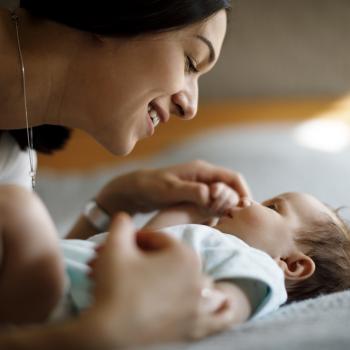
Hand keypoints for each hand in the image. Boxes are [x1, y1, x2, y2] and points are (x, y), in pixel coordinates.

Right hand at [86, 213, 233, 346]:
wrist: (108, 330)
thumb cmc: (113, 285)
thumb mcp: (114, 246)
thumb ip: (122, 225)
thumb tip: (123, 216)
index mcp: (184, 255)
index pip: (161, 240)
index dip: (140, 239)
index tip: (125, 245)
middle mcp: (198, 279)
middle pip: (180, 262)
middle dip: (158, 259)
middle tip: (135, 264)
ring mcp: (199, 306)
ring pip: (206, 288)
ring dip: (197, 283)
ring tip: (181, 283)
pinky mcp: (196, 329)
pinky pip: (220, 319)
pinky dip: (223, 311)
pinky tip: (222, 304)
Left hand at [96, 160, 251, 215]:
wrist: (137, 189)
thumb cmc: (152, 187)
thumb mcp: (170, 190)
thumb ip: (191, 191)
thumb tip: (211, 195)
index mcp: (202, 170)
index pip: (233, 177)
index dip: (243, 192)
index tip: (245, 209)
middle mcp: (204, 175)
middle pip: (231, 187)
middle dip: (235, 202)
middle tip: (233, 220)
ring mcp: (201, 184)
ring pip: (223, 195)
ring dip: (226, 207)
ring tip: (225, 223)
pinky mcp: (196, 194)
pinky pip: (214, 201)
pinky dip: (217, 211)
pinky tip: (213, 223)